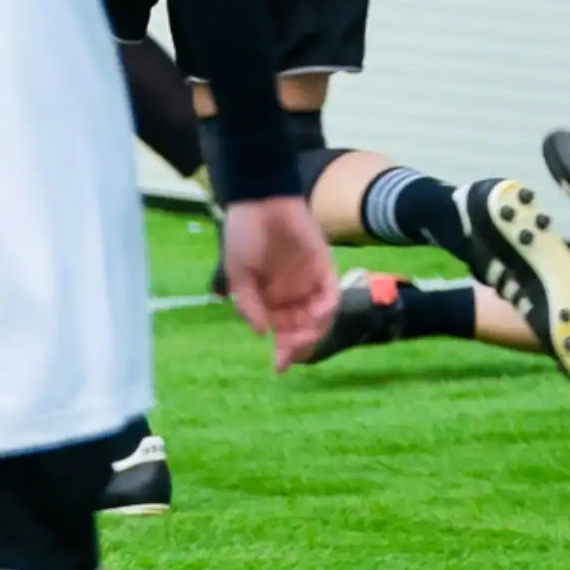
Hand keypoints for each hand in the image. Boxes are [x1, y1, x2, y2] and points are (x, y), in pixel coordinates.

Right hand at [220, 196, 340, 371]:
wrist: (261, 201)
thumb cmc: (243, 235)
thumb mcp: (237, 273)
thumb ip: (248, 304)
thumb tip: (262, 333)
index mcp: (268, 299)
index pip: (280, 332)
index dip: (283, 351)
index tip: (280, 368)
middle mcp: (291, 294)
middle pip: (302, 329)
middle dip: (299, 344)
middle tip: (292, 351)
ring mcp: (309, 281)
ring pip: (319, 316)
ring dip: (314, 330)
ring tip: (304, 335)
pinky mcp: (325, 266)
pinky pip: (331, 293)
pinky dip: (328, 306)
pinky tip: (317, 312)